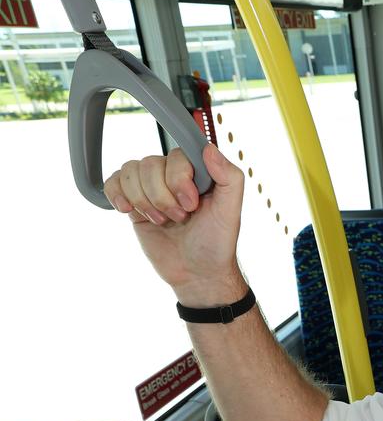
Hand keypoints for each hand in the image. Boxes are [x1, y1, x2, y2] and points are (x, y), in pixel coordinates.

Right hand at [104, 144, 246, 304]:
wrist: (197, 273)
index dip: (178, 179)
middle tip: (180, 218)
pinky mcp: (134, 203)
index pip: (176, 155)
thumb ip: (229, 177)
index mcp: (198, 171)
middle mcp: (174, 175)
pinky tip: (128, 211)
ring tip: (162, 221)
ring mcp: (152, 188)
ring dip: (144, 201)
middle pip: (149, 164)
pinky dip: (116, 194)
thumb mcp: (231, 211)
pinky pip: (113, 182)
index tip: (191, 205)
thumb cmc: (217, 242)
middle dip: (162, 197)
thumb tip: (209, 148)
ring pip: (130, 171)